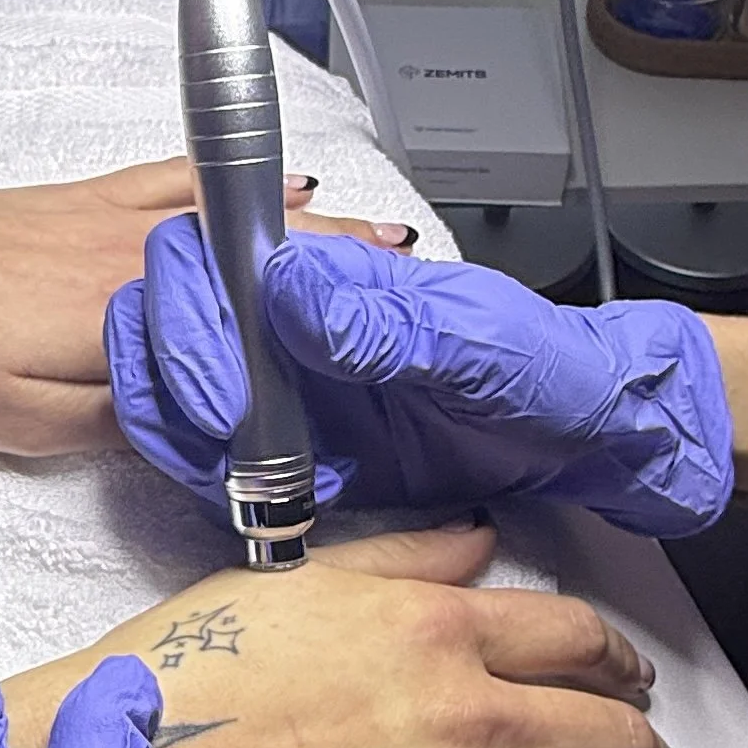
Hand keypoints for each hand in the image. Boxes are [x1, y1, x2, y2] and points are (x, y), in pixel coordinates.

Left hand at [0, 164, 411, 456]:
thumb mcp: (22, 423)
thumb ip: (130, 419)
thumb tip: (221, 421)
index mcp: (131, 305)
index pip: (263, 311)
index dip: (340, 322)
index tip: (409, 335)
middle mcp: (133, 247)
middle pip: (267, 253)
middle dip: (352, 268)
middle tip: (430, 284)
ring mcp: (106, 215)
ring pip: (235, 215)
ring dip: (315, 225)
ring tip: (387, 237)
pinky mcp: (74, 201)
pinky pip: (180, 183)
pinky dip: (240, 183)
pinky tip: (284, 177)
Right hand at [108, 227, 733, 533]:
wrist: (584, 436)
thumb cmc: (543, 371)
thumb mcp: (477, 341)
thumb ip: (384, 320)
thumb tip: (287, 287)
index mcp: (324, 274)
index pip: (204, 252)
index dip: (186, 309)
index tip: (218, 382)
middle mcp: (285, 322)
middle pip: (163, 316)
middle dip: (171, 373)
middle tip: (224, 430)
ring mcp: (277, 385)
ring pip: (166, 386)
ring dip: (175, 428)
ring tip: (238, 468)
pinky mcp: (284, 449)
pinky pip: (202, 454)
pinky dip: (205, 476)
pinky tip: (257, 496)